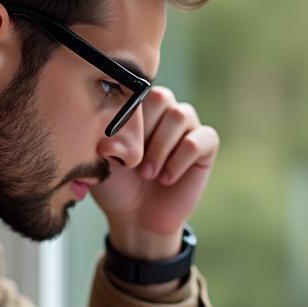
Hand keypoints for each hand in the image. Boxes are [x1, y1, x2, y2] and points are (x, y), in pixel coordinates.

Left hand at [92, 86, 218, 257]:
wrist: (137, 216)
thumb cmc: (118, 185)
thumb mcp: (102, 164)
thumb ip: (104, 146)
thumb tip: (109, 144)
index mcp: (139, 108)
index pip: (137, 90)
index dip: (129, 118)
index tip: (118, 149)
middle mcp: (165, 112)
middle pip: (162, 97)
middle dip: (145, 132)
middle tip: (134, 164)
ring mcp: (187, 127)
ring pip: (181, 115)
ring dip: (161, 147)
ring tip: (149, 174)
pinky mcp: (205, 146)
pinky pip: (199, 140)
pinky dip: (180, 160)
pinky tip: (167, 178)